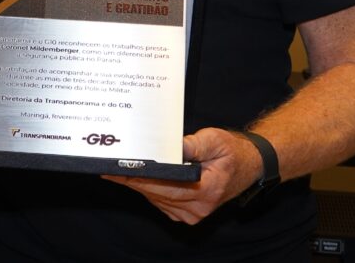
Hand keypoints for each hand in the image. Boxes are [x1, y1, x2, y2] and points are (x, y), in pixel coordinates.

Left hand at [101, 128, 261, 223]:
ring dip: (137, 184)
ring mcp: (191, 213)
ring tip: (116, 168)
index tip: (116, 169)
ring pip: (155, 198)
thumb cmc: (233, 152)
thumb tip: (174, 146)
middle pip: (154, 193)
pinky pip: (160, 201)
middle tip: (106, 166)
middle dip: (130, 179)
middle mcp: (197, 207)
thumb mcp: (216, 141)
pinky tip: (137, 176)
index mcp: (205, 190)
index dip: (137, 176)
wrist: (249, 166)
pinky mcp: (186, 212)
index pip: (163, 184)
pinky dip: (148, 189)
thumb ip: (194, 144)